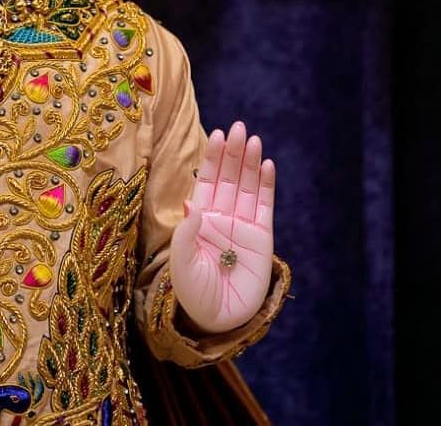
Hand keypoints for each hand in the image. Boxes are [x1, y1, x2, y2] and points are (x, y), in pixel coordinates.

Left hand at [169, 121, 274, 333]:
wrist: (219, 321)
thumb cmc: (193, 294)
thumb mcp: (182, 265)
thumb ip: (186, 234)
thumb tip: (190, 204)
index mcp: (199, 218)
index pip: (208, 180)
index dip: (213, 158)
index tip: (218, 135)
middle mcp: (221, 216)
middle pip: (229, 177)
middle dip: (233, 152)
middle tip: (239, 127)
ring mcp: (243, 225)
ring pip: (247, 187)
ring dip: (250, 162)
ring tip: (253, 139)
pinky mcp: (262, 239)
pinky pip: (265, 207)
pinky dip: (266, 186)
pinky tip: (266, 165)